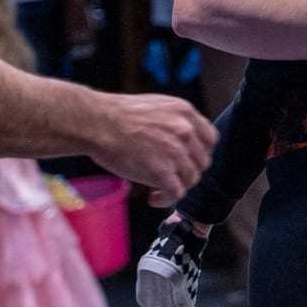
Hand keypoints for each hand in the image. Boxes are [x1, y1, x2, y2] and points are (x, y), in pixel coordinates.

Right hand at [86, 93, 217, 205]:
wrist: (96, 122)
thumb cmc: (116, 115)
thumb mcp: (156, 106)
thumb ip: (174, 121)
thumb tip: (182, 140)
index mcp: (185, 112)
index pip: (210, 139)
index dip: (200, 153)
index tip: (188, 161)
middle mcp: (185, 131)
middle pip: (202, 162)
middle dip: (187, 172)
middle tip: (171, 177)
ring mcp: (175, 151)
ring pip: (190, 179)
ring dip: (176, 187)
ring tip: (159, 190)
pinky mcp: (162, 170)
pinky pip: (175, 193)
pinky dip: (166, 200)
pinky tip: (154, 199)